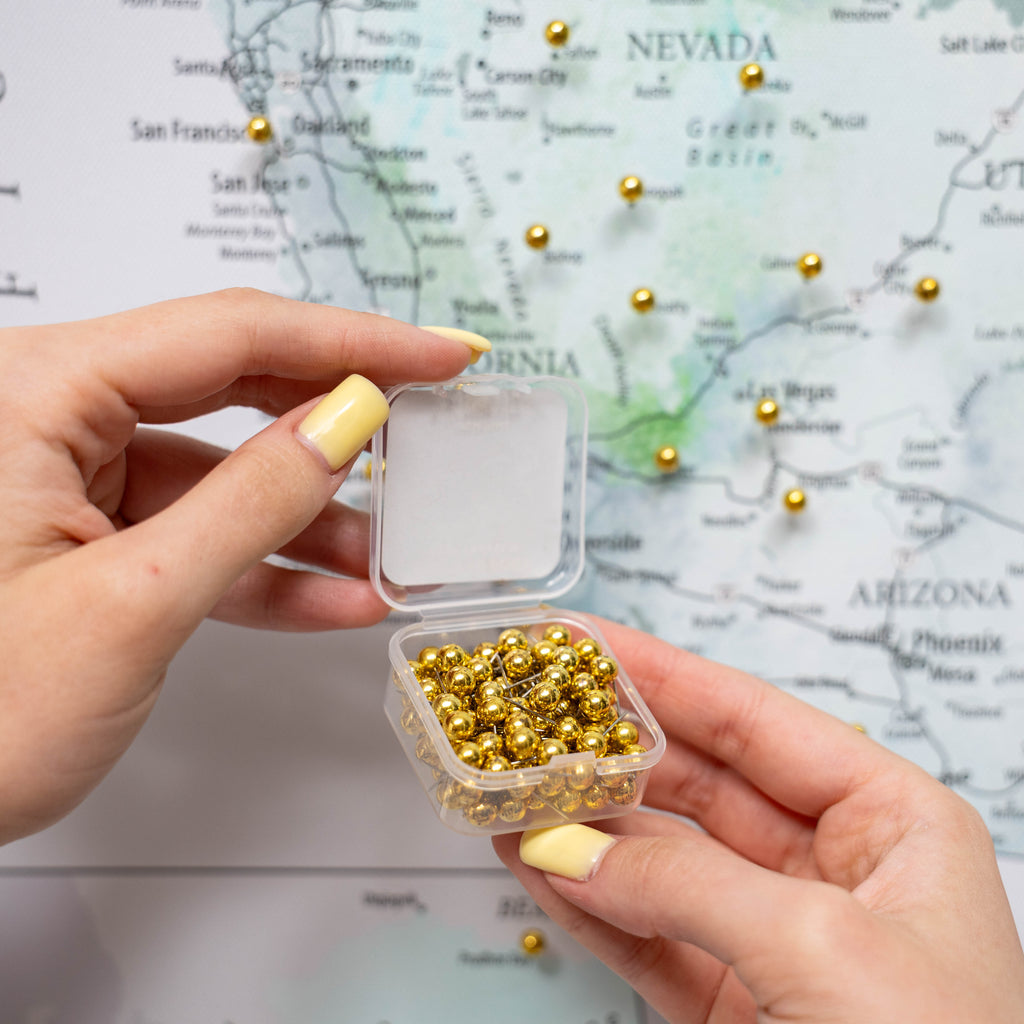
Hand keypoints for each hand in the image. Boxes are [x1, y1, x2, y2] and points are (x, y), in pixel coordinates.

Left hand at [0, 288, 485, 843]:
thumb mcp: (133, 606)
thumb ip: (253, 503)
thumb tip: (351, 419)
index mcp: (30, 392)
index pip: (228, 333)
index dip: (353, 341)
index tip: (441, 355)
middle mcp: (40, 413)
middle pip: (227, 383)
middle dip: (337, 419)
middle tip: (428, 423)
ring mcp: (57, 474)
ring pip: (215, 469)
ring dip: (305, 517)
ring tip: (390, 555)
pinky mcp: (74, 532)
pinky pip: (186, 528)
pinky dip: (255, 565)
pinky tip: (328, 597)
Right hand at [494, 618, 1023, 1022]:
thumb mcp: (821, 948)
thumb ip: (687, 883)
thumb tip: (572, 846)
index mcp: (891, 820)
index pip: (754, 720)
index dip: (664, 675)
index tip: (588, 643)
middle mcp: (835, 867)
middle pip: (697, 782)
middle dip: (612, 752)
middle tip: (535, 716)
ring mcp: (778, 936)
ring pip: (661, 860)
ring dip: (584, 830)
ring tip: (515, 789)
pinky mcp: (735, 1003)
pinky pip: (647, 934)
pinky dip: (587, 903)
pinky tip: (535, 865)